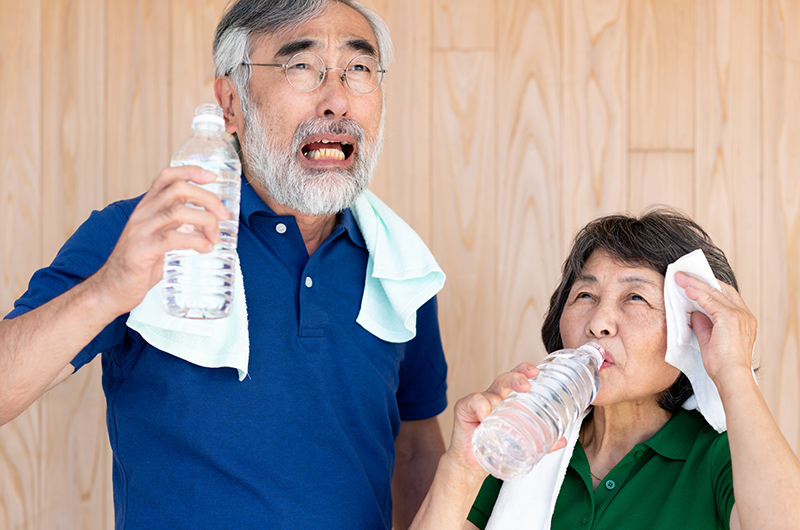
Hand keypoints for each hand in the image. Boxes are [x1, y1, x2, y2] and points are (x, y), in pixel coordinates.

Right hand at [89, 166, 228, 314]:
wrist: (110, 289)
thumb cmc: (139, 265)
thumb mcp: (159, 238)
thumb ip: (177, 228)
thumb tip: (209, 227)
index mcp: (147, 208)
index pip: (167, 177)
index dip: (191, 171)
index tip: (213, 176)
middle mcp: (143, 214)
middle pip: (179, 189)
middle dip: (208, 199)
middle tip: (224, 216)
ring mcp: (140, 231)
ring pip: (178, 212)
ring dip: (205, 222)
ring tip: (215, 238)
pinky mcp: (141, 251)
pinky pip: (172, 239)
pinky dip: (195, 241)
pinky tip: (205, 249)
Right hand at [446, 363, 567, 475]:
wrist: (471, 465)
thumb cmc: (495, 448)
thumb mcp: (521, 443)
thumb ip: (542, 442)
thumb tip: (563, 440)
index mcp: (507, 400)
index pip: (516, 379)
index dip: (525, 371)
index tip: (536, 372)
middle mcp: (493, 396)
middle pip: (505, 379)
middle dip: (516, 378)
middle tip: (526, 385)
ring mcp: (478, 401)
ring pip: (491, 392)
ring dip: (498, 401)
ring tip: (498, 416)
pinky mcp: (464, 407)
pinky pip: (475, 401)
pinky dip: (481, 407)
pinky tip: (484, 418)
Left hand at [674, 272, 756, 383]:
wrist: (731, 376)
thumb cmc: (722, 365)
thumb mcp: (710, 340)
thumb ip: (703, 324)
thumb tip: (693, 312)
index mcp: (743, 320)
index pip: (726, 296)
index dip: (710, 287)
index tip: (695, 281)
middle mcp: (744, 314)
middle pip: (720, 290)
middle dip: (700, 281)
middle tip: (683, 275)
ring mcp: (739, 315)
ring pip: (714, 293)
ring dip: (695, 284)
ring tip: (679, 277)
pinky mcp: (730, 318)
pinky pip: (710, 301)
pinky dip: (697, 294)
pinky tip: (686, 289)